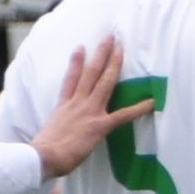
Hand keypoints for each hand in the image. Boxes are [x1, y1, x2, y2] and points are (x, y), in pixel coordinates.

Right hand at [30, 38, 154, 176]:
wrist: (41, 157)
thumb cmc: (42, 151)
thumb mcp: (49, 131)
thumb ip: (58, 125)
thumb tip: (57, 131)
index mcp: (63, 105)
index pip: (71, 79)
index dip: (76, 62)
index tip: (80, 47)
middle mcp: (76, 103)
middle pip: (90, 72)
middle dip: (101, 53)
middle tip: (110, 36)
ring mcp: (89, 111)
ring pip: (104, 82)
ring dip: (114, 63)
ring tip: (122, 48)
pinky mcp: (99, 125)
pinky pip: (124, 115)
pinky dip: (139, 108)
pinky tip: (153, 101)